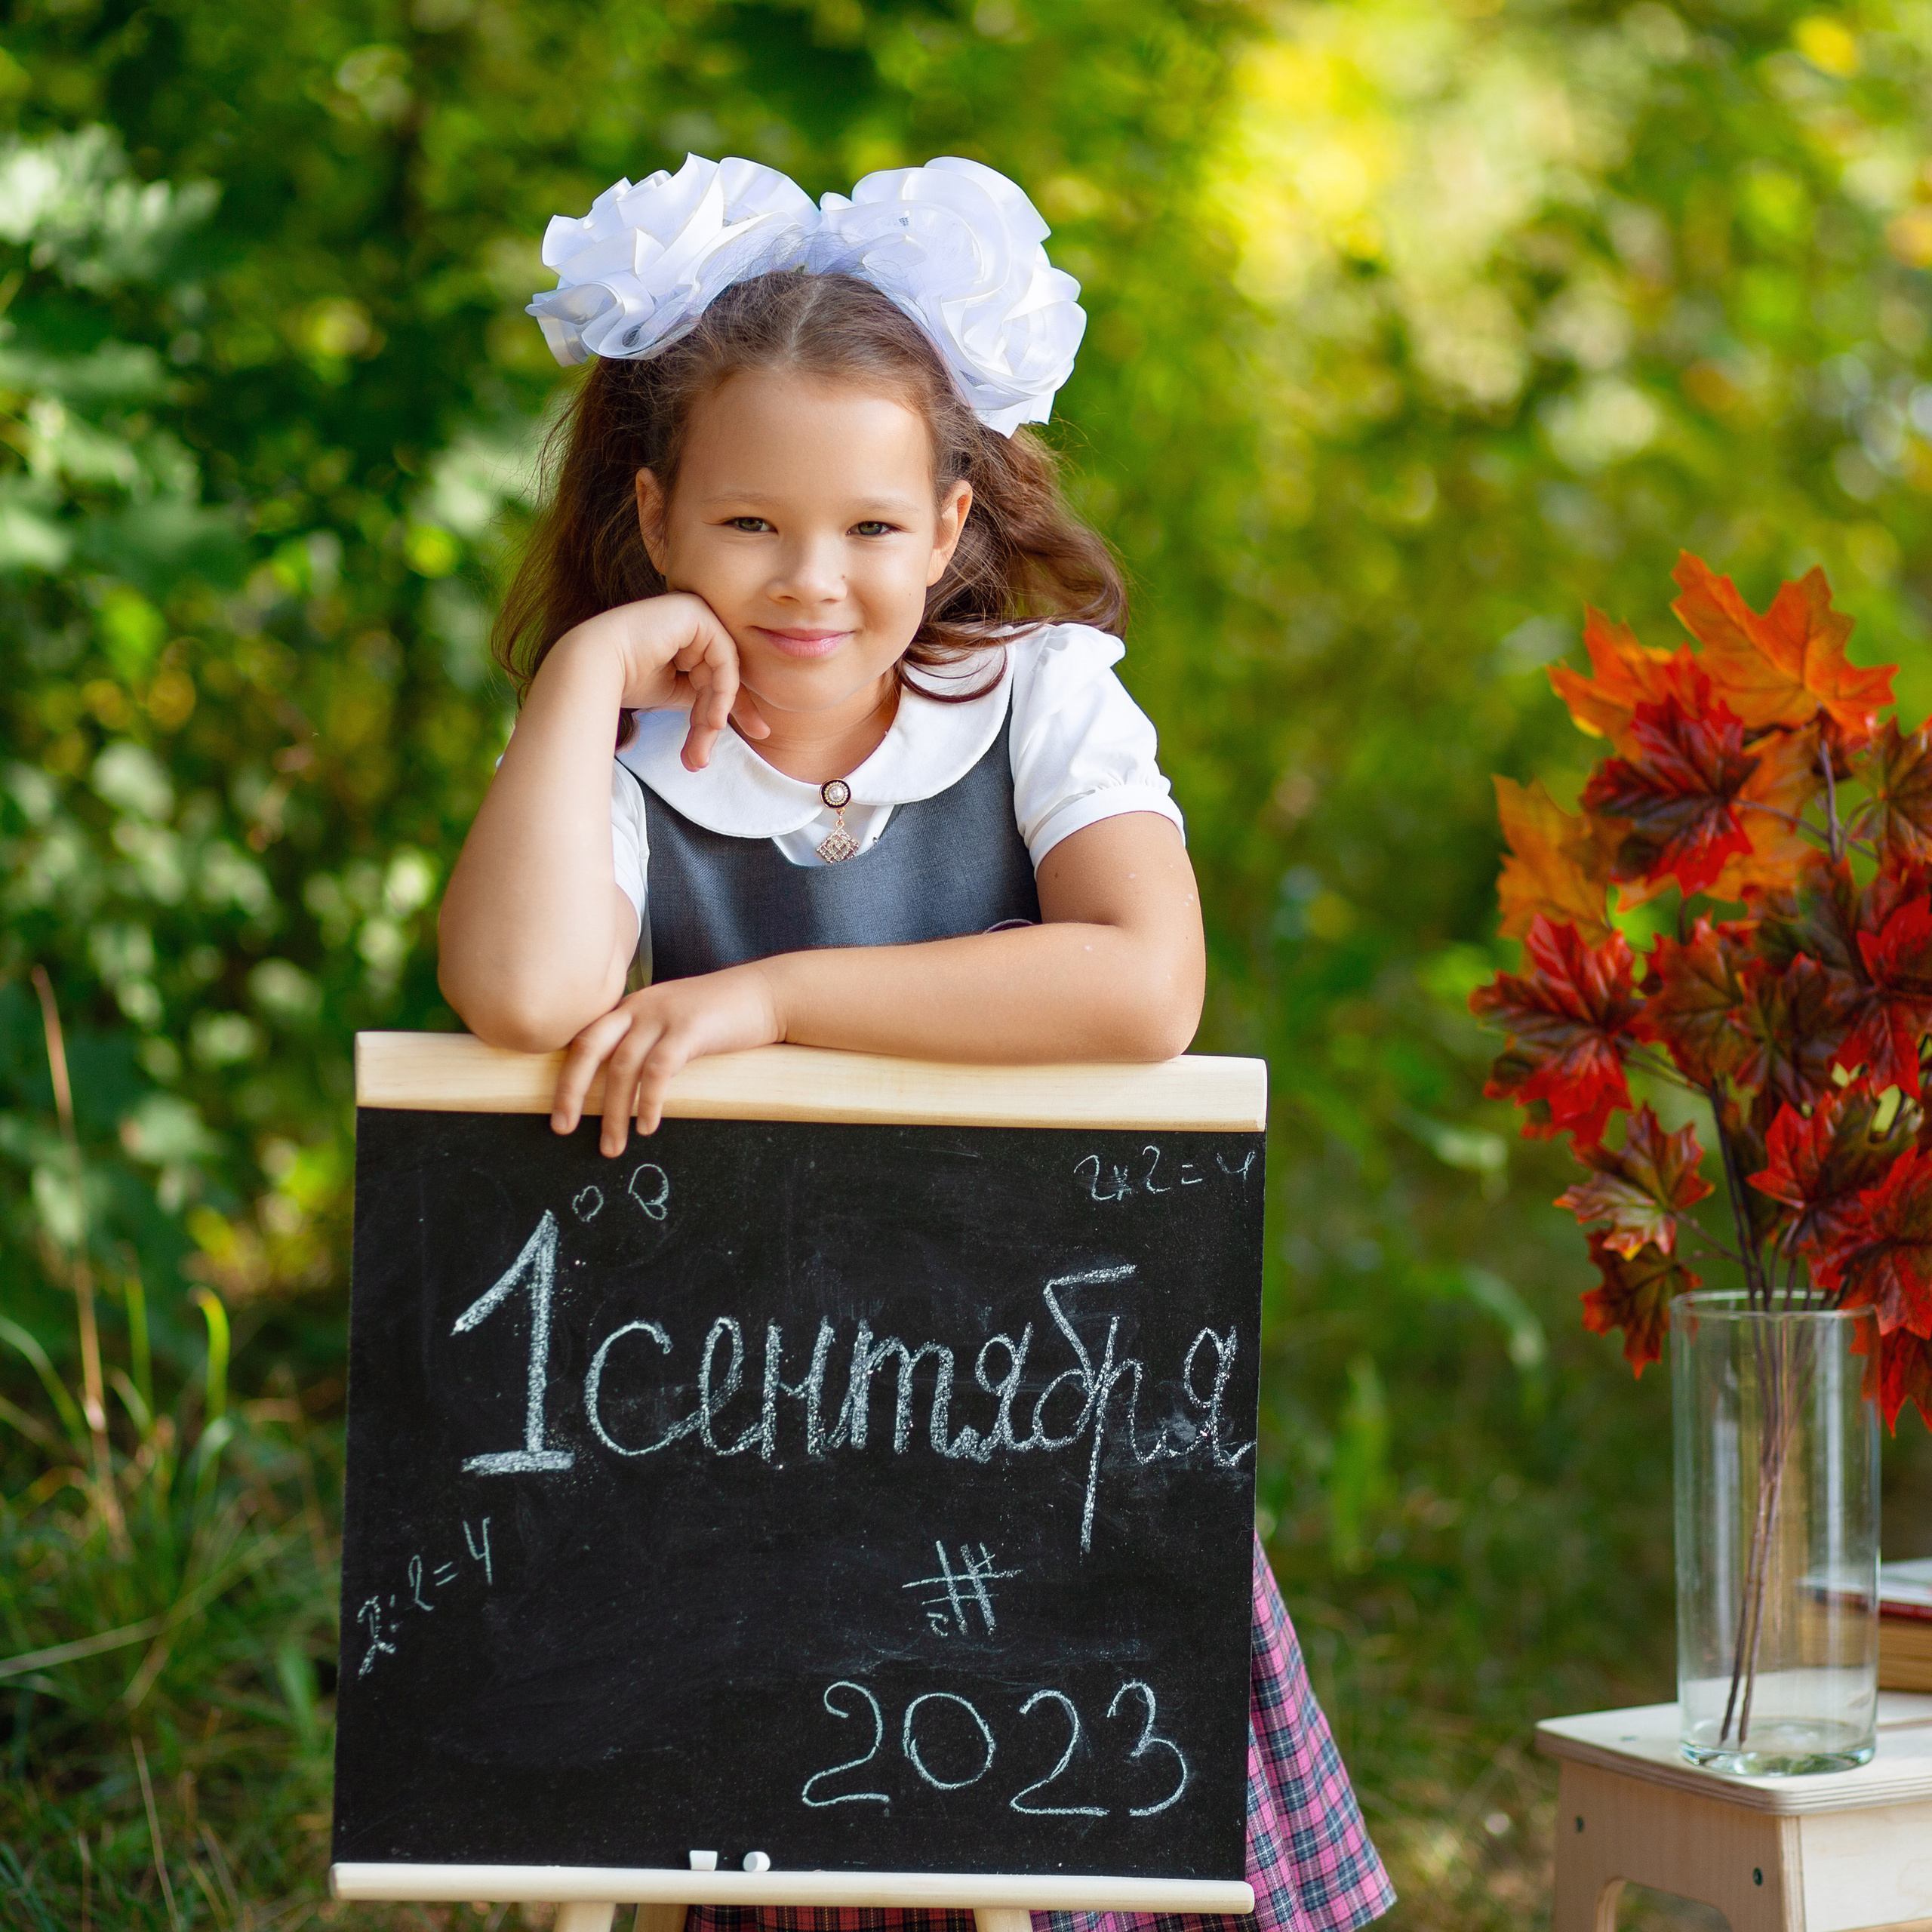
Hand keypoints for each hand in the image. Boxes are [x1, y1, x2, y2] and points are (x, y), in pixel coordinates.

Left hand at [550, 963, 784, 1153]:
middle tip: (562, 1129)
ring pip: (623, 1067)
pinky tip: (648, 1126)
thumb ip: (646, 1040)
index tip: (559, 1114)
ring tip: (612, 1146)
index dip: (566, 1077)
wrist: (767, 994)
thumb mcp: (673, 1020)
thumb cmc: (721, 1015)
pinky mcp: (690, 1029)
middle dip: (571, 1091)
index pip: (584, 1040)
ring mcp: (664, 1016)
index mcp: (631, 1007)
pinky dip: (649, 1102)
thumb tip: (623, 1084)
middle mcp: (639, 1007)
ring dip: (613, 1112)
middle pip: (589, 1049)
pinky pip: (659, 1070)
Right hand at [557, 592, 769, 772]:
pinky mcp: (697, 613)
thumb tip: (727, 717)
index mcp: (689, 633)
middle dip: (721, 717)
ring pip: (726, 670)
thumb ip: (704, 695)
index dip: (733, 707)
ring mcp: (697, 611)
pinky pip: (724, 657)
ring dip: (717, 710)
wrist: (593, 666)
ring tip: (704, 736)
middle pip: (724, 673)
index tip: (755, 734)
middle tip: (706, 755)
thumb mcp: (676, 692)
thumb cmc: (625, 679)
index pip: (720, 672)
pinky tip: (713, 718)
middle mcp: (696, 618)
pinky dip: (723, 691)